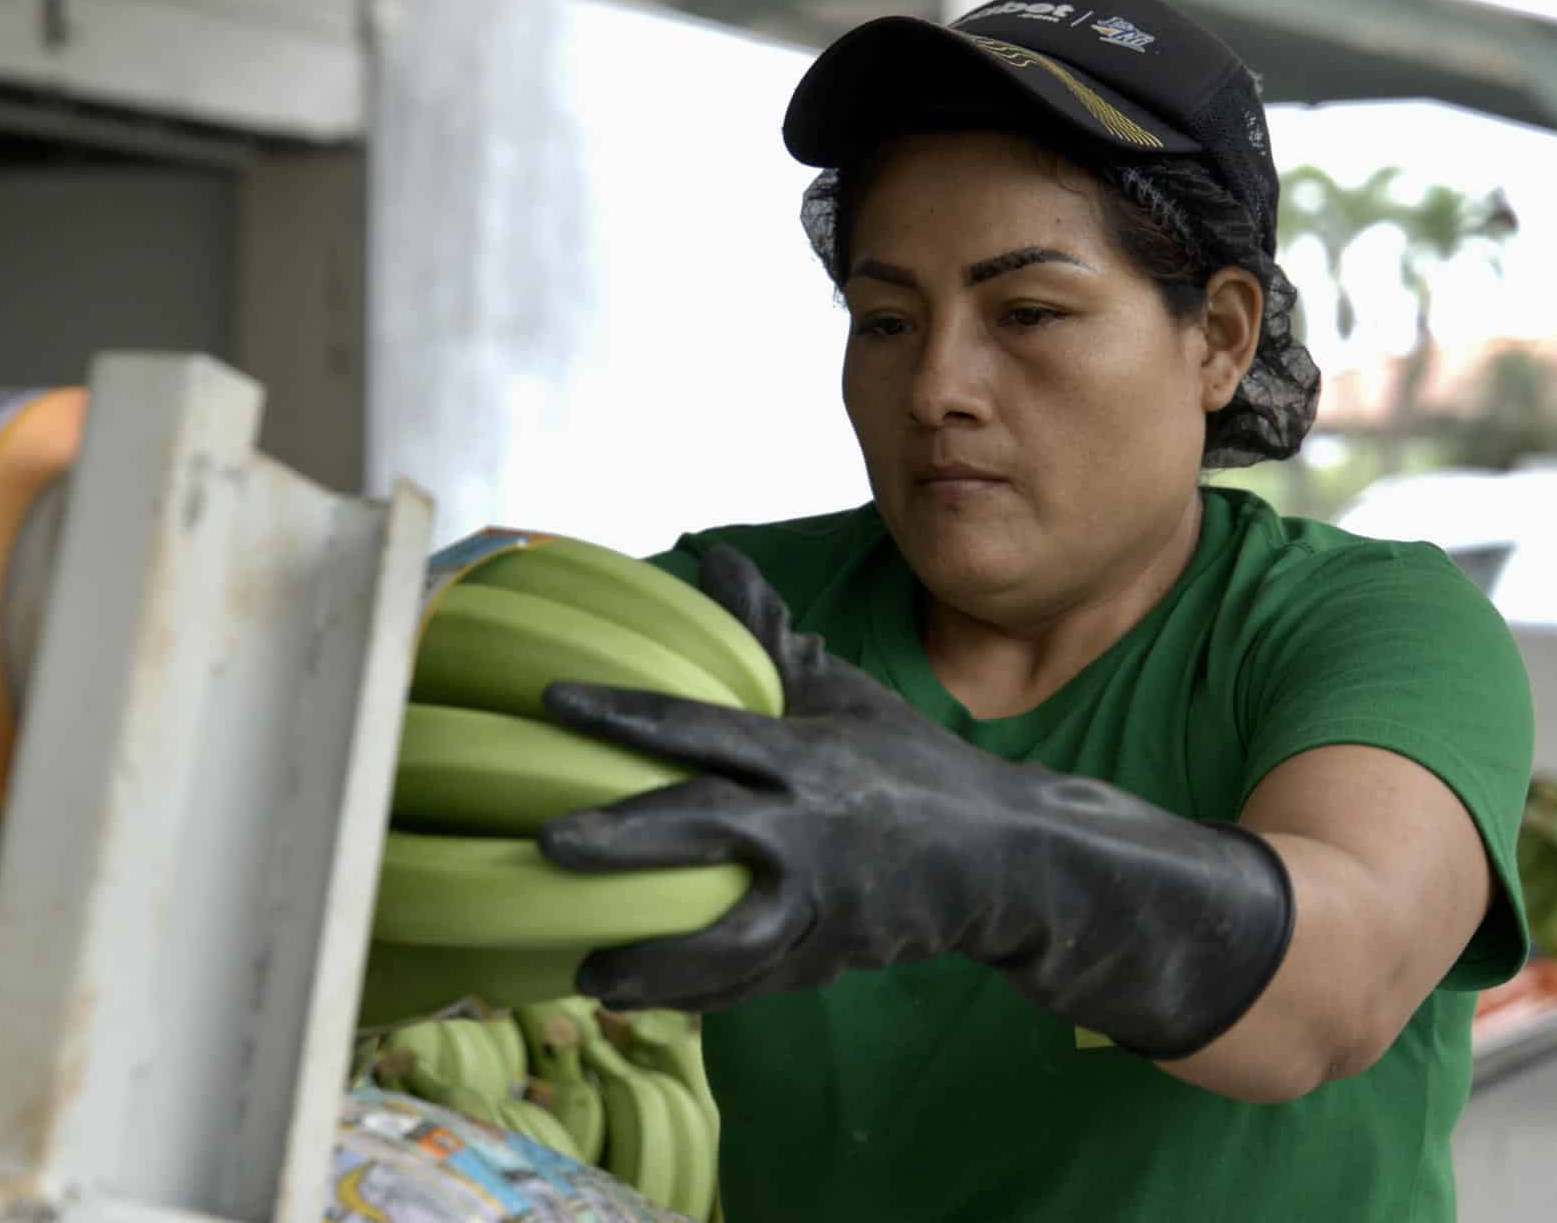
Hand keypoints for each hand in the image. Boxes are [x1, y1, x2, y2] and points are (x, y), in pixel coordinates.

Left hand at [538, 546, 1293, 1056]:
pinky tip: (641, 998)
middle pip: (707, 828)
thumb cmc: (912, 766)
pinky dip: (699, 994)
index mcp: (806, 754)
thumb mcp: (842, 695)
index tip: (556, 701)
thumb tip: (715, 557)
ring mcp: (821, 901)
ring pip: (728, 936)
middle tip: (549, 844)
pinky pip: (753, 982)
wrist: (1007, 858)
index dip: (627, 713)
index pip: (703, 727)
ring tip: (590, 975)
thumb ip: (769, 636)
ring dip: (655, 959)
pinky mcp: (829, 956)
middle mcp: (810, 825)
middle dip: (627, 838)